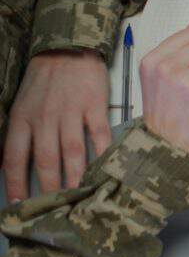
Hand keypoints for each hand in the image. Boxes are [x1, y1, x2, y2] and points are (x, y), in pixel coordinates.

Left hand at [4, 50, 111, 200]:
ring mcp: (70, 112)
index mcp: (23, 119)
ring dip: (76, 177)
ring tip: (80, 196)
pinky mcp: (94, 107)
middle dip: (50, 188)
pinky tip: (106, 168)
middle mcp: (44, 118)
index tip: (21, 203)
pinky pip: (99, 135)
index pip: (15, 158)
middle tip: (56, 208)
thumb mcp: (22, 104)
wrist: (68, 49)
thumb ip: (22, 133)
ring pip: (72, 152)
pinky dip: (103, 153)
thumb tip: (19, 165)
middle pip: (46, 160)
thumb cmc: (44, 80)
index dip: (17, 183)